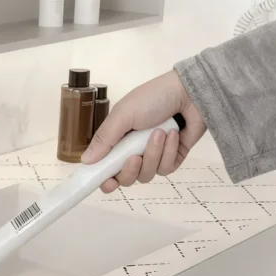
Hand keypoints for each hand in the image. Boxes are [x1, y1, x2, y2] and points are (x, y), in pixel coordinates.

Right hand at [80, 70, 206, 192]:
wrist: (190, 92)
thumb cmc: (153, 98)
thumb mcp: (123, 115)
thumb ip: (104, 139)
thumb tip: (85, 161)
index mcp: (117, 140)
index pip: (107, 168)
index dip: (105, 180)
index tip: (108, 184)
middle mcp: (133, 150)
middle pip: (126, 178)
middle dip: (130, 170)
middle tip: (135, 156)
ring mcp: (154, 155)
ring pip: (147, 174)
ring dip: (153, 154)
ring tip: (160, 133)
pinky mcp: (173, 158)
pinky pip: (166, 168)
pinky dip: (169, 152)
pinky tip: (173, 134)